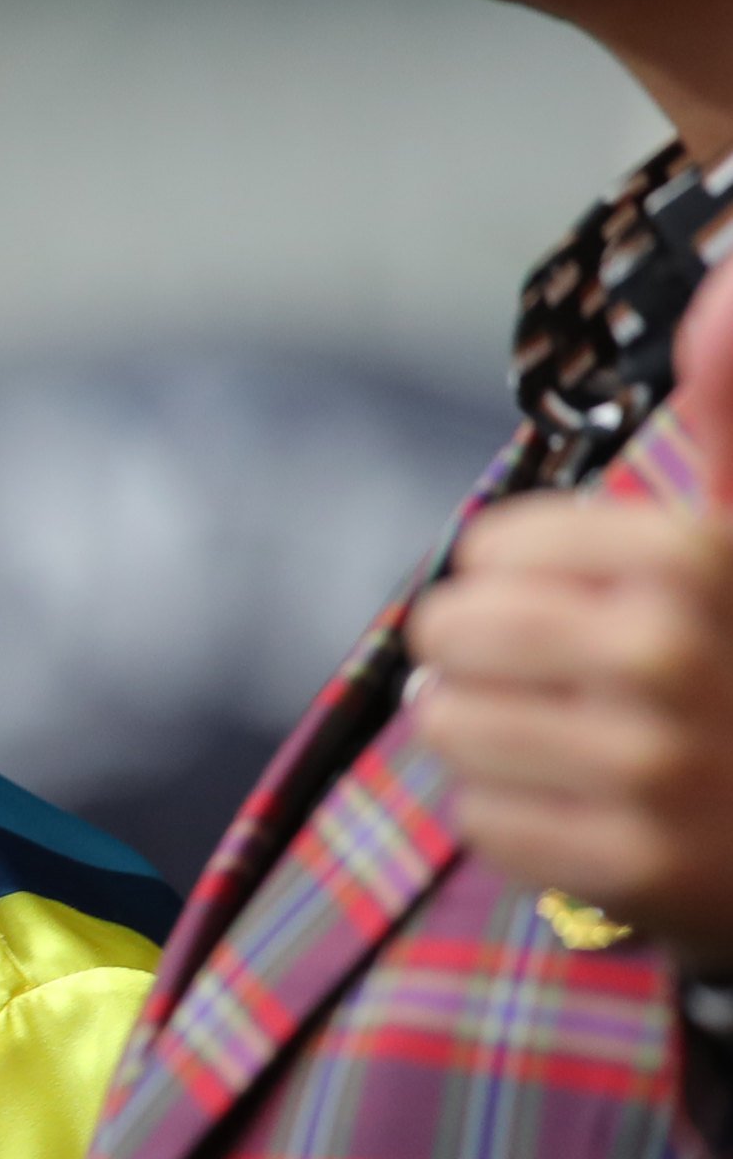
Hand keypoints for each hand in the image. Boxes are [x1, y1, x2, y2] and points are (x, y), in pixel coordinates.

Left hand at [412, 268, 732, 970]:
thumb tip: (720, 287)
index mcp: (698, 558)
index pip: (496, 546)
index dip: (516, 576)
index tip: (571, 598)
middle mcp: (670, 656)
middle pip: (452, 632)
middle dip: (481, 654)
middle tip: (542, 677)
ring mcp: (651, 769)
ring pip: (453, 727)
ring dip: (489, 735)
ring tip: (561, 739)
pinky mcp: (635, 871)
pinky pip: (484, 822)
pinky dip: (517, 815)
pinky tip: (584, 806)